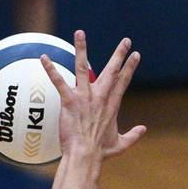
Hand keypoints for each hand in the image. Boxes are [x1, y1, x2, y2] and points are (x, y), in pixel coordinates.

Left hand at [39, 31, 145, 159]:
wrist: (85, 156)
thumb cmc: (101, 152)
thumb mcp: (121, 144)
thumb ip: (133, 135)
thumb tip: (144, 129)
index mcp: (112, 105)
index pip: (123, 82)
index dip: (130, 67)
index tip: (136, 54)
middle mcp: (100, 97)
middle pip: (112, 71)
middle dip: (119, 54)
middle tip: (126, 40)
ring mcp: (85, 98)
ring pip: (82, 68)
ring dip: (81, 49)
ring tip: (80, 32)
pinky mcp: (69, 101)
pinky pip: (58, 82)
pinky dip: (50, 69)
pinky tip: (43, 57)